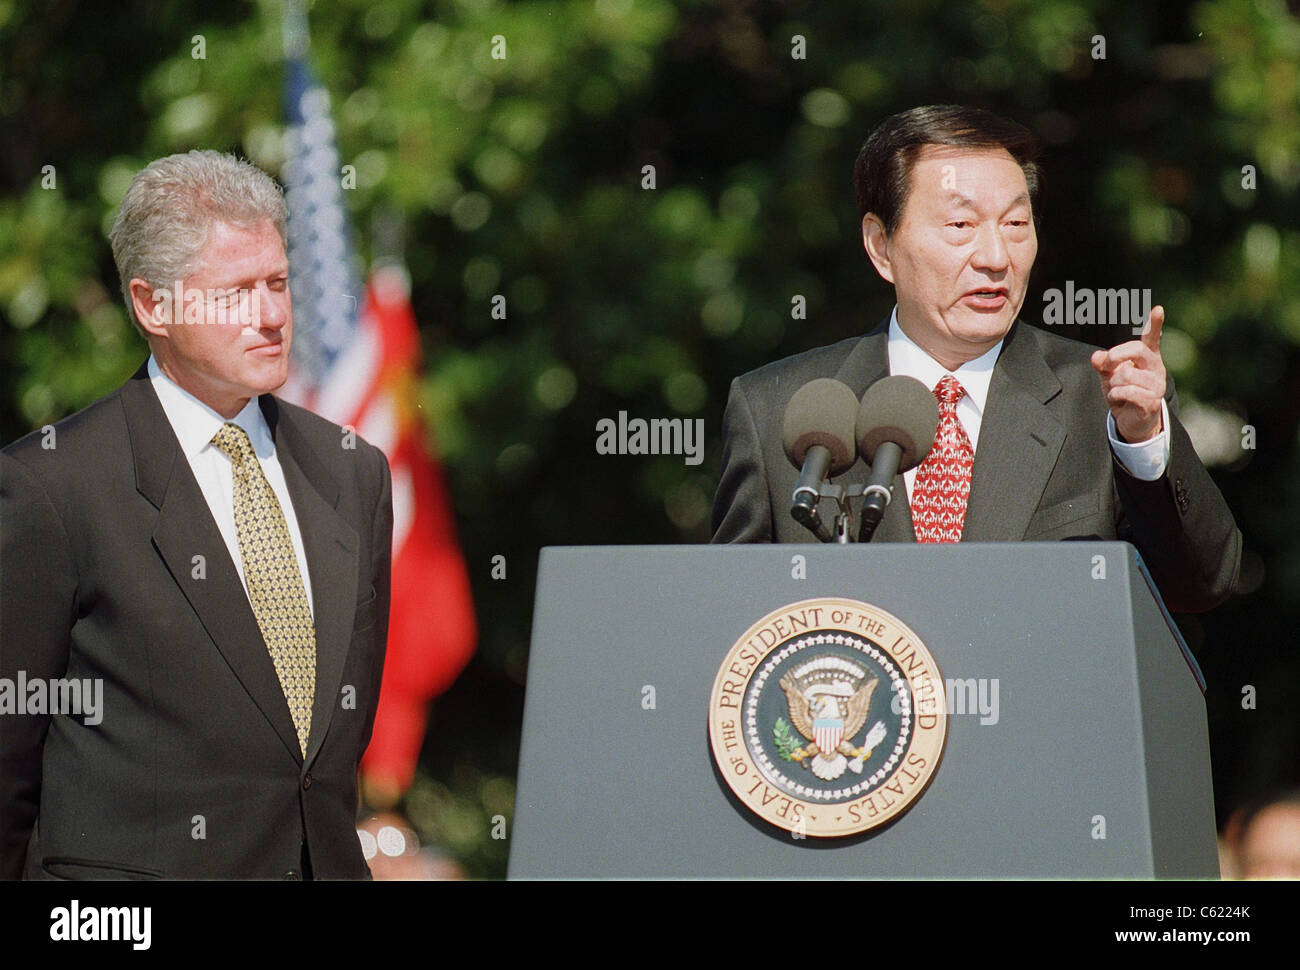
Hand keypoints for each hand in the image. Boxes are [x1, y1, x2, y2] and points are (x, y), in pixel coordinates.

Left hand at [1090, 304, 1166, 442]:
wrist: (1132, 421)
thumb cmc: (1123, 393)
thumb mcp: (1109, 376)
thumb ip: (1103, 364)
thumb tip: (1095, 357)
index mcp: (1147, 357)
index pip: (1152, 338)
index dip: (1155, 324)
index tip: (1157, 309)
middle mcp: (1155, 368)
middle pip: (1136, 350)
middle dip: (1115, 356)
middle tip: (1106, 365)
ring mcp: (1156, 385)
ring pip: (1126, 375)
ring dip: (1112, 385)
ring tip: (1117, 392)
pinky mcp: (1153, 401)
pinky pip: (1127, 392)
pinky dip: (1116, 396)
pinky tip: (1120, 401)